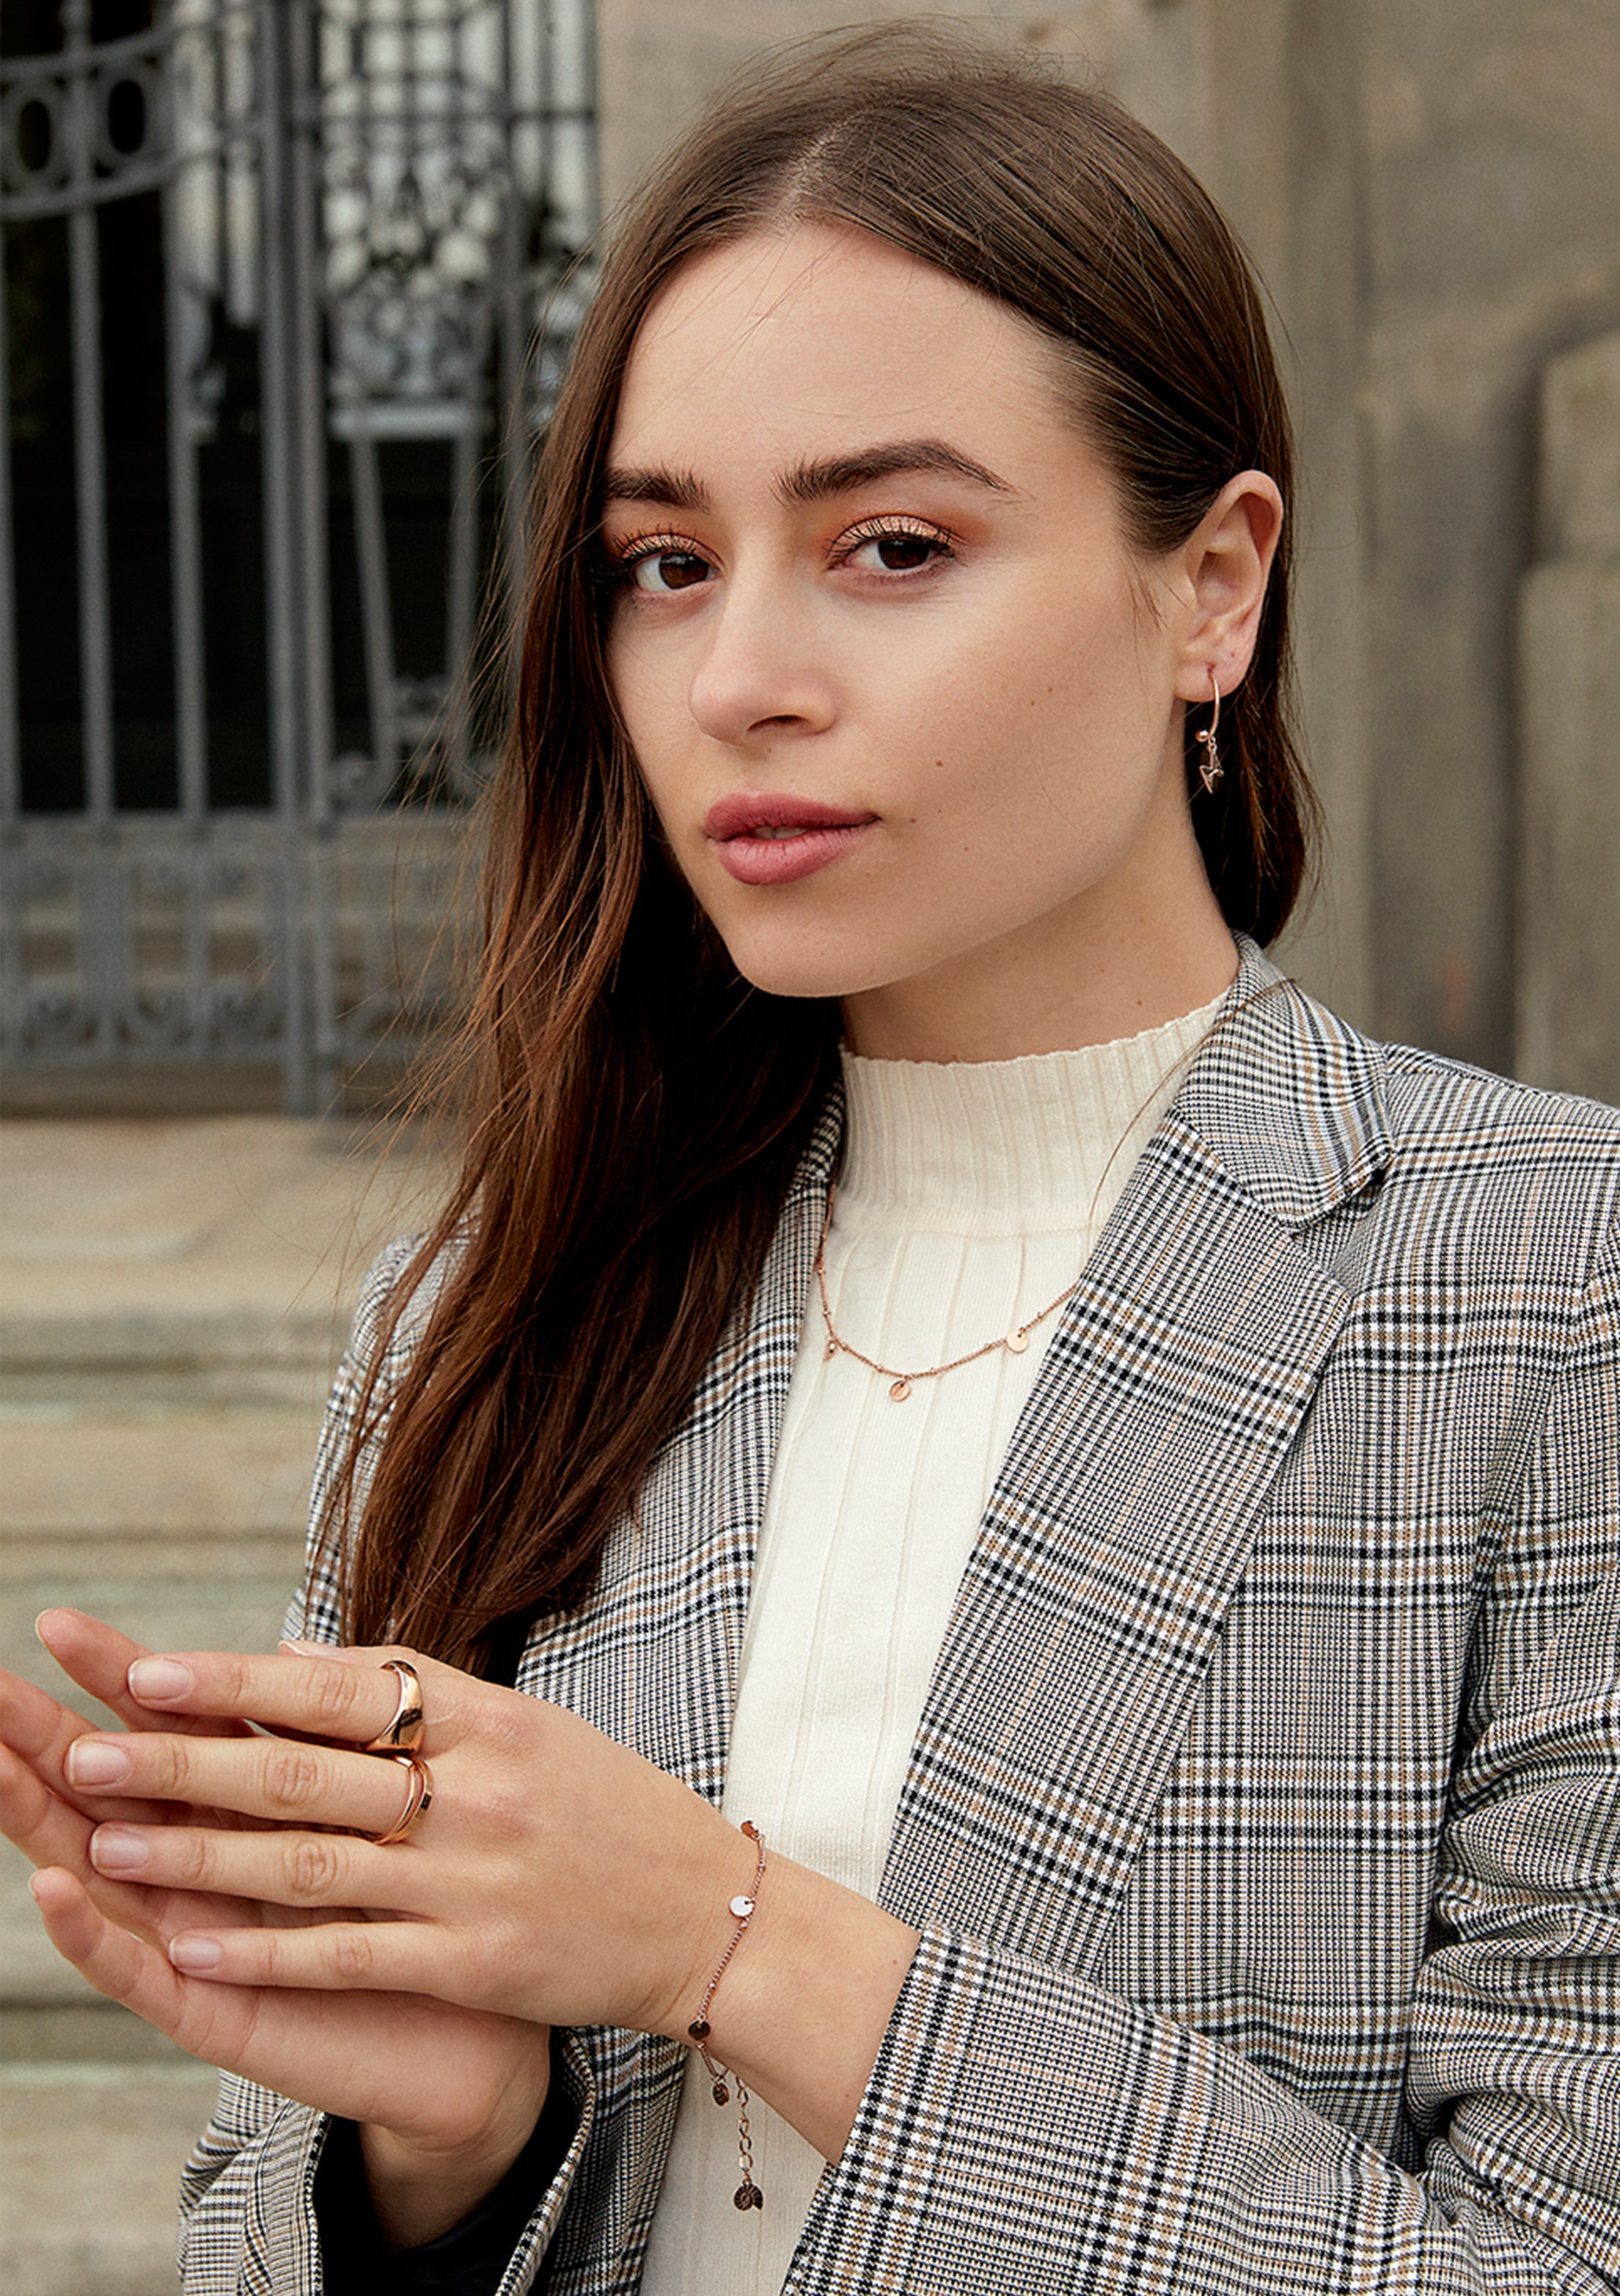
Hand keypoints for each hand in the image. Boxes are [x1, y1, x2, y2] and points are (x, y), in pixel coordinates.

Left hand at [32, 1624, 919, 2166]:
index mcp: (490, 1722)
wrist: (702, 1914)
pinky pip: (349, 1956)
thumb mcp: (528, 1728)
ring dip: (199, 1856)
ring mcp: (473, 1883)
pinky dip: (267, 1953)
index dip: (235, 1683)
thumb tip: (292, 1659)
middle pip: (304, 1773)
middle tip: (87, 1751)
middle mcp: (478, 1794)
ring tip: (109, 1841)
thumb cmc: (605, 1809)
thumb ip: (418, 1692)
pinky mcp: (474, 1964)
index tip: (143, 1671)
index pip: (339, 1691)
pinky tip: (194, 1949)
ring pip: (308, 1866)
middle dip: (185, 1762)